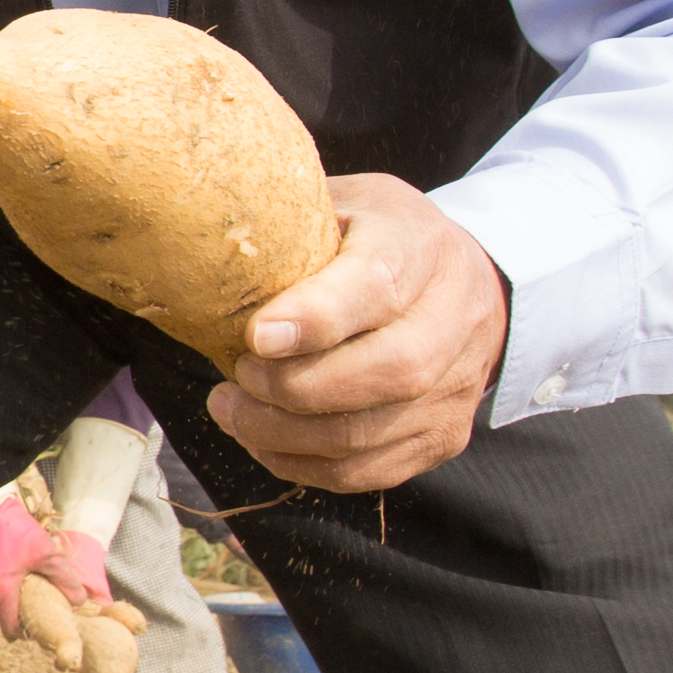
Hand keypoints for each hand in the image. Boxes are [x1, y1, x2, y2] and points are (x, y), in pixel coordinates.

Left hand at [207, 177, 508, 496]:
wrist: (466, 285)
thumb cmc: (377, 240)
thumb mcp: (343, 203)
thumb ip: (292, 226)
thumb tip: (205, 242)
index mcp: (421, 246)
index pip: (378, 286)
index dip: (317, 317)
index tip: (255, 336)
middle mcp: (455, 318)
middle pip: (388, 372)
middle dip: (296, 388)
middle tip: (236, 378)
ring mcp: (456, 386)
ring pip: (372, 433)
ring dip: (285, 435)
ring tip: (231, 411)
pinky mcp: (443, 437)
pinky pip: (368, 470)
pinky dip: (303, 464)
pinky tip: (263, 438)